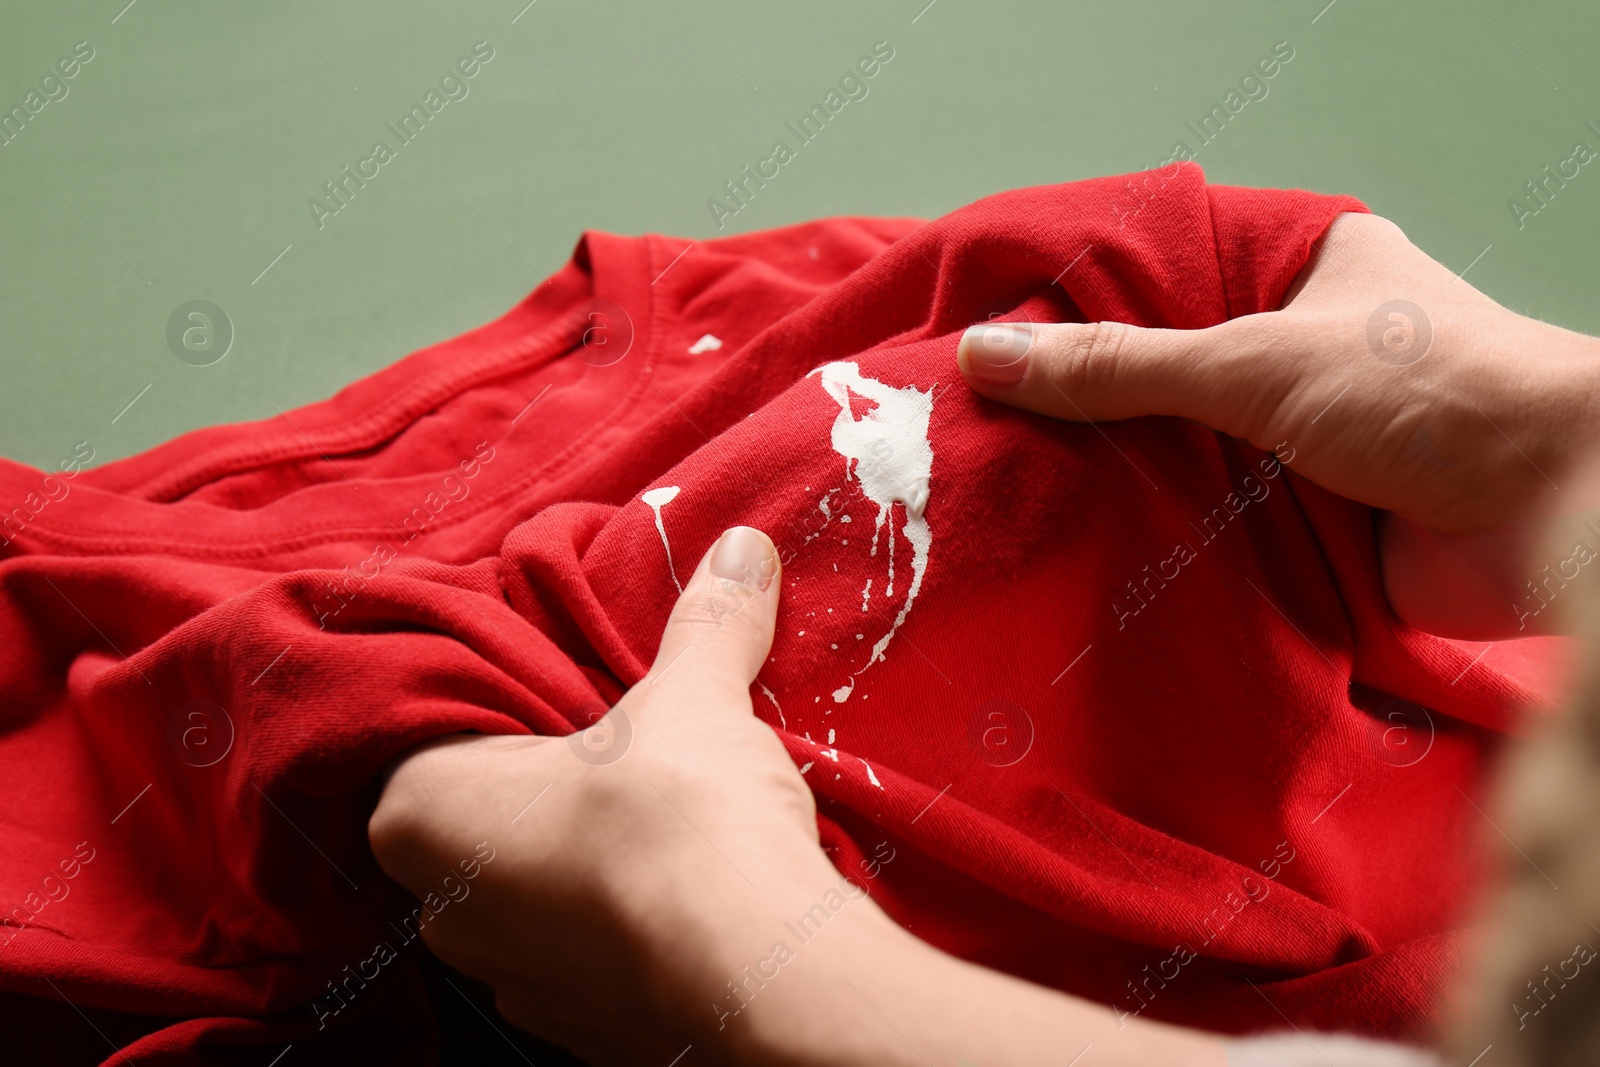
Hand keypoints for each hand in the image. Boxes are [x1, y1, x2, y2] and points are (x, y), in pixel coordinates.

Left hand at [368, 525, 842, 1062]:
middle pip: (485, 821)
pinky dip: (625, 925)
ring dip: (585, 862)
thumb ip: (708, 620)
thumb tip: (741, 546)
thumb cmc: (678, 815)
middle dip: (549, 786)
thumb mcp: (693, 694)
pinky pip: (588, 958)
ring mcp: (512, 985)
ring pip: (535, 897)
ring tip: (662, 819)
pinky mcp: (578, 1035)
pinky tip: (684, 892)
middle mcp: (444, 911)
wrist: (755, 973)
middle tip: (621, 744)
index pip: (434, 738)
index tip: (567, 691)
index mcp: (422, 812)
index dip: (505, 707)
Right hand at [956, 212, 1599, 636]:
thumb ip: (1118, 367)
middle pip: (1171, 374)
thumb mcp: (1251, 360)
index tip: (996, 329)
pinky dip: (1164, 541)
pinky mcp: (1310, 520)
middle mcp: (1304, 352)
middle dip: (1092, 404)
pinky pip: (1215, 526)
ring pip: (1189, 455)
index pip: (1172, 275)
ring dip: (1123, 479)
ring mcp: (1307, 441)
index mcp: (1306, 272)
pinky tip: (1079, 551)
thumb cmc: (1425, 394)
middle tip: (981, 419)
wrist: (1550, 515)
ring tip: (1006, 486)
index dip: (1088, 302)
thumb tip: (987, 358)